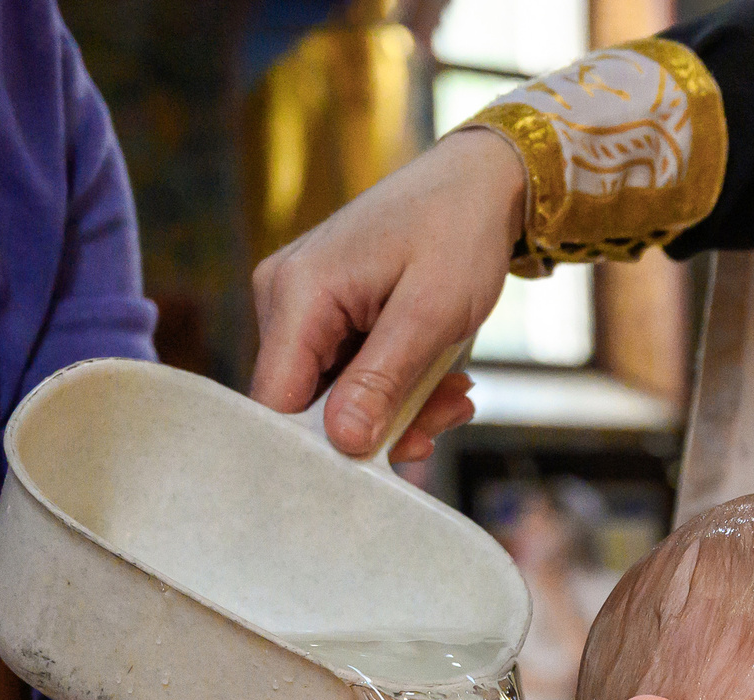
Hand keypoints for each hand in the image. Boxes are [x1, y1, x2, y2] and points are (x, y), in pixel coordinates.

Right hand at [250, 129, 523, 458]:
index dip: (322, 446)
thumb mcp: (431, 314)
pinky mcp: (325, 313)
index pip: (276, 402)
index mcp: (298, 292)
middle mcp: (283, 297)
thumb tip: (342, 442)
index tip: (383, 463)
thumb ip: (382, 379)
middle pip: (307, 403)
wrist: (477, 183)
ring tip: (454, 395)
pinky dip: (396, 386)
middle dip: (378, 426)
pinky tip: (440, 380)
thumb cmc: (458, 233)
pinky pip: (348, 373)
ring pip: (334, 395)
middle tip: (445, 417)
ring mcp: (301, 305)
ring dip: (399, 409)